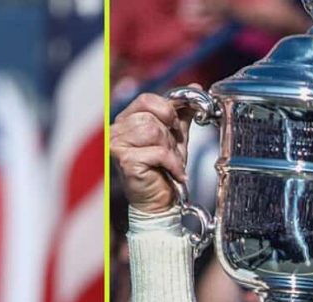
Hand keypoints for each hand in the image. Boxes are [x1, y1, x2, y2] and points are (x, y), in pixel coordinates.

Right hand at [110, 91, 195, 212]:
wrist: (159, 202)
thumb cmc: (163, 170)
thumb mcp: (175, 136)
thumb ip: (182, 112)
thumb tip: (196, 87)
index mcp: (126, 119)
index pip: (146, 99)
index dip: (167, 109)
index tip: (176, 124)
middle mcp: (116, 130)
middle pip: (151, 117)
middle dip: (169, 135)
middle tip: (172, 151)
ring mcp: (117, 145)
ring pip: (153, 131)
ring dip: (169, 149)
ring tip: (170, 162)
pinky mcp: (125, 161)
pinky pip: (157, 151)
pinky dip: (172, 163)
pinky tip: (173, 172)